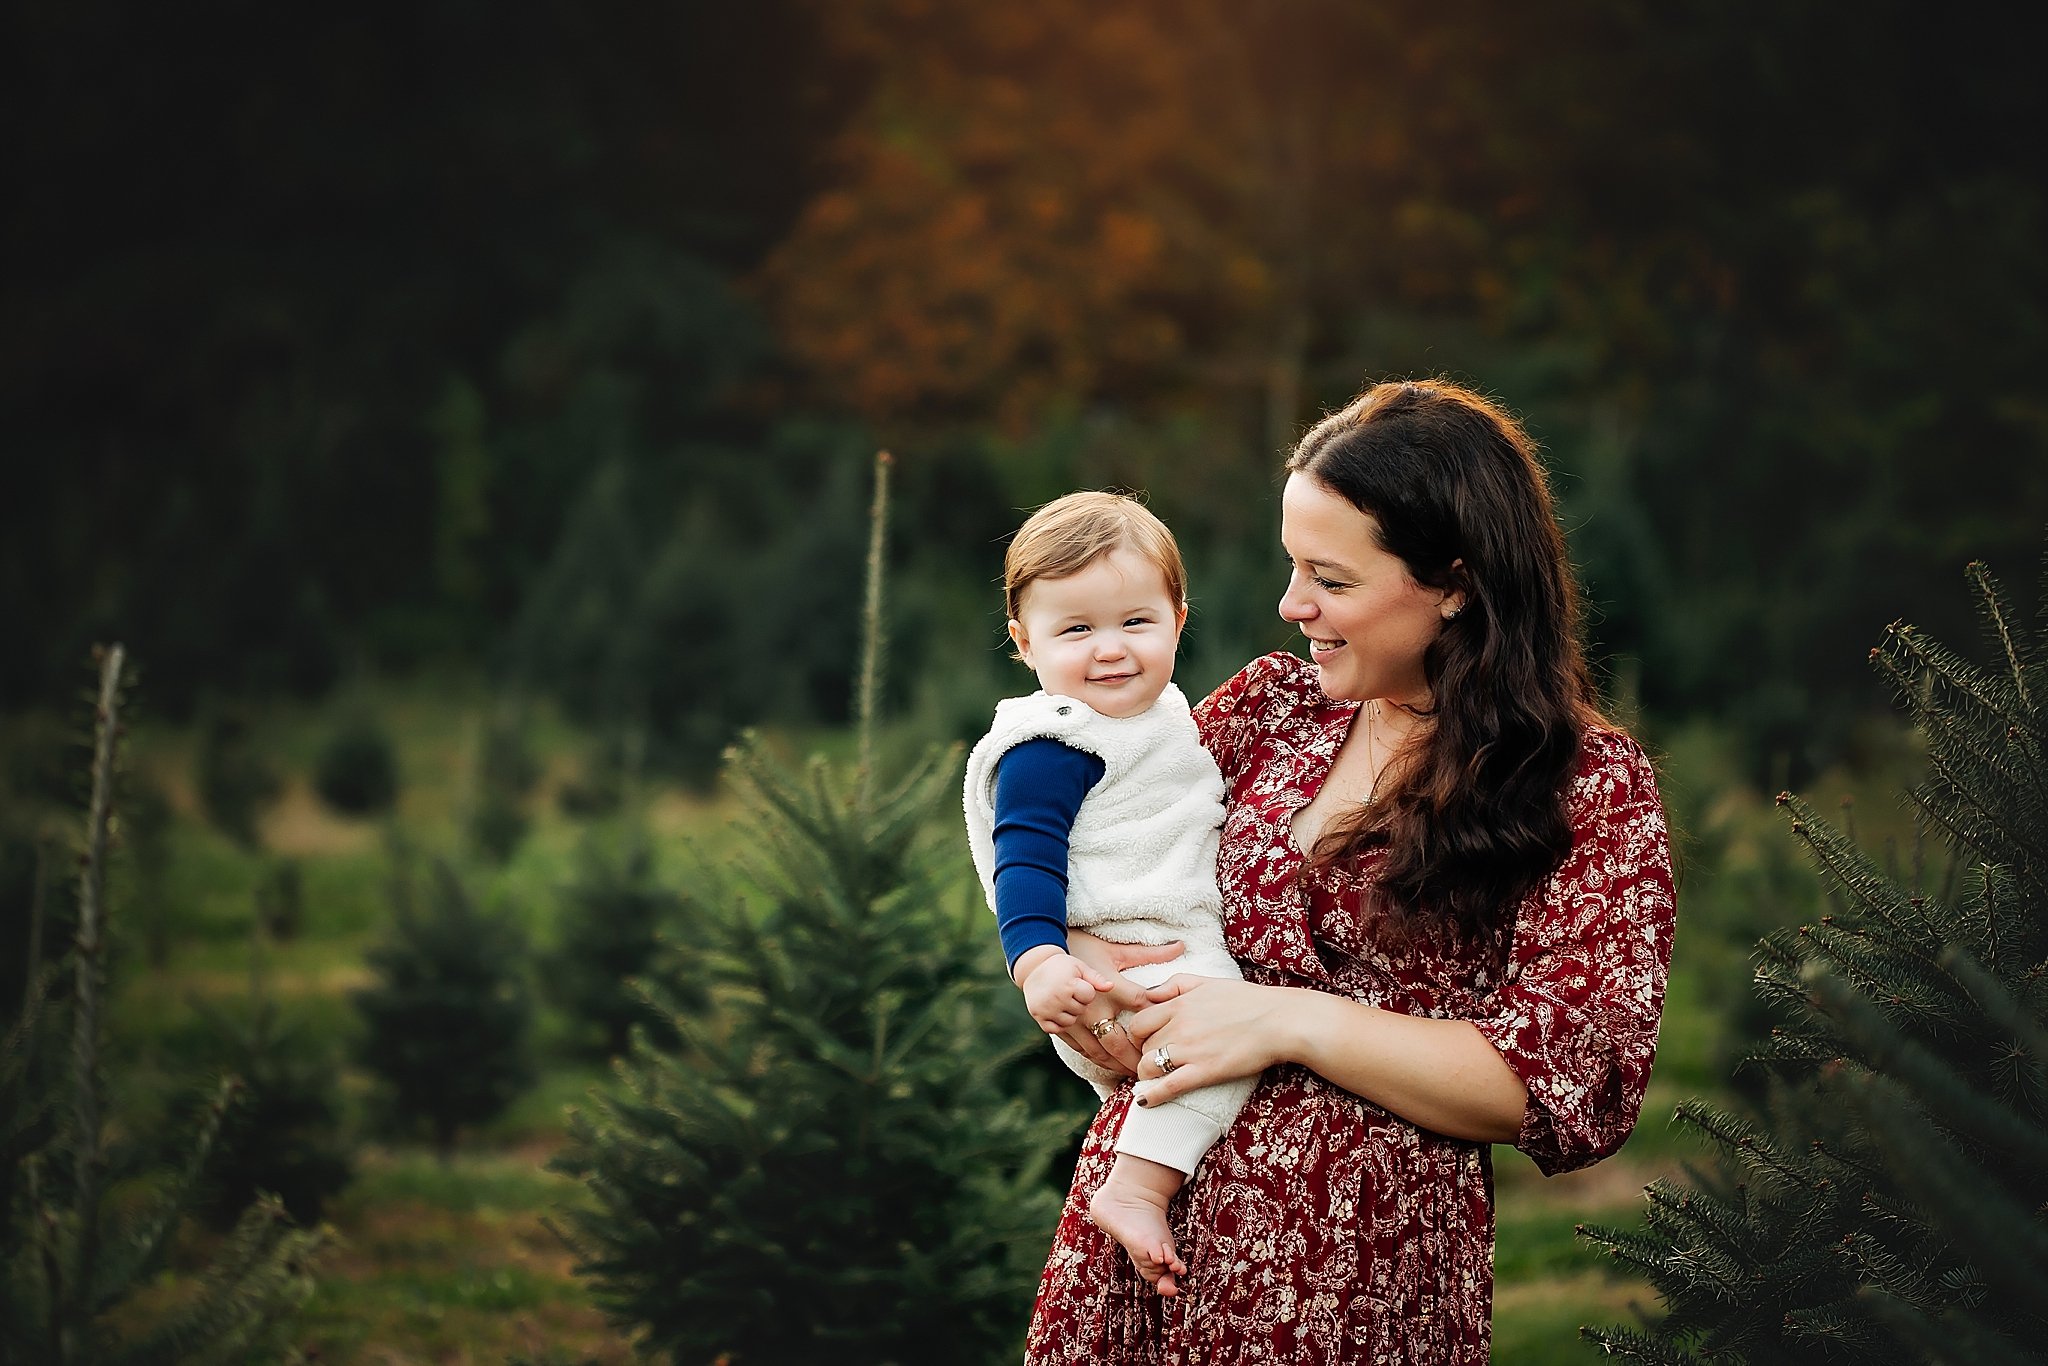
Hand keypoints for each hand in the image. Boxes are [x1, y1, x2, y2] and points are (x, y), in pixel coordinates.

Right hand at [1018, 952, 1115, 1033]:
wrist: (1033, 969)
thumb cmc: (1061, 967)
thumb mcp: (1079, 967)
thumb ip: (1096, 978)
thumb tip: (1111, 986)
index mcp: (1068, 984)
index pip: (1089, 996)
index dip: (1086, 991)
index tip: (1079, 984)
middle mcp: (1056, 998)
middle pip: (1080, 1010)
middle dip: (1078, 1003)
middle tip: (1070, 992)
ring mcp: (1046, 1009)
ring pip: (1069, 1022)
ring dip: (1069, 1014)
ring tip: (1064, 1000)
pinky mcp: (1038, 1017)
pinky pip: (1055, 1029)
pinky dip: (1057, 1023)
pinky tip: (1056, 1011)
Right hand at [1052, 930, 1184, 1076]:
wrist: (1039, 958)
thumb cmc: (1080, 949)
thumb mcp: (1115, 950)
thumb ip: (1148, 953)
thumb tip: (1181, 946)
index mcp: (1109, 988)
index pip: (1141, 1009)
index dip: (1157, 1023)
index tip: (1170, 1036)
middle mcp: (1091, 1008)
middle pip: (1119, 1043)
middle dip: (1135, 1060)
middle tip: (1150, 1070)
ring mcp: (1073, 1020)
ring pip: (1098, 1052)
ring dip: (1116, 1065)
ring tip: (1132, 1073)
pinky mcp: (1058, 1028)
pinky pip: (1079, 1050)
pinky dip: (1095, 1060)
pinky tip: (1108, 1066)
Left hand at [1125, 974, 1293, 1108]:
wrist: (1279, 1021)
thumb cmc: (1248, 1001)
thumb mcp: (1208, 982)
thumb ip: (1176, 984)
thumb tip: (1149, 993)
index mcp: (1179, 1004)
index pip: (1138, 1022)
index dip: (1138, 1035)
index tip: (1146, 1042)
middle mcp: (1179, 1026)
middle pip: (1142, 1046)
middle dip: (1144, 1054)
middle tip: (1153, 1060)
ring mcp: (1190, 1050)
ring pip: (1148, 1066)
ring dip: (1146, 1075)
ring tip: (1153, 1079)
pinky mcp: (1204, 1071)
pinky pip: (1168, 1086)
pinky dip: (1152, 1095)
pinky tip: (1145, 1102)